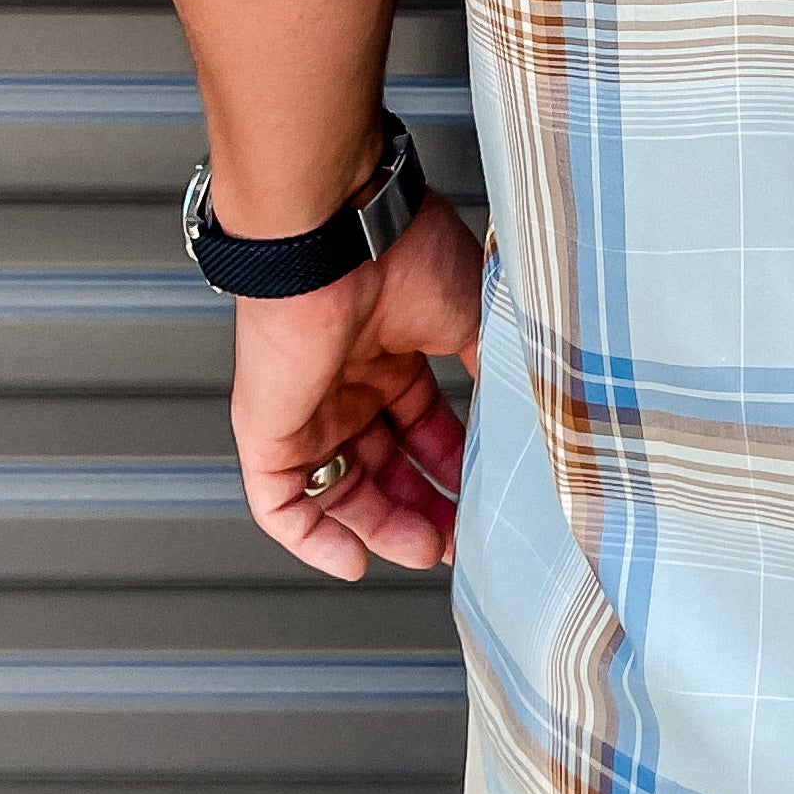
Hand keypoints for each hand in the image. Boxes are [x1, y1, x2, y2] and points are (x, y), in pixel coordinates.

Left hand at [228, 189, 485, 582]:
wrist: (339, 233)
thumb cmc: (405, 252)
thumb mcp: (475, 316)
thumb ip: (492, 370)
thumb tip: (526, 416)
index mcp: (391, 349)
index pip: (420, 426)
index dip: (451, 466)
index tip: (482, 497)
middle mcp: (346, 381)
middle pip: (383, 466)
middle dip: (422, 506)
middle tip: (458, 537)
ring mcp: (305, 407)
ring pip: (339, 490)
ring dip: (381, 528)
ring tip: (426, 549)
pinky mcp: (267, 429)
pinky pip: (279, 502)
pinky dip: (312, 540)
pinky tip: (353, 561)